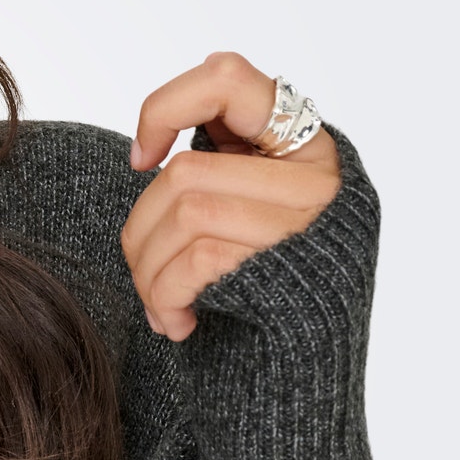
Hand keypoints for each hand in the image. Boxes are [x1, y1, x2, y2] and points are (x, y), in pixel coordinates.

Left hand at [120, 51, 340, 339]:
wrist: (302, 381)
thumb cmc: (261, 294)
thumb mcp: (251, 213)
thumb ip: (225, 168)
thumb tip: (151, 154)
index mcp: (304, 144)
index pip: (225, 78)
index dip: (164, 107)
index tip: (140, 159)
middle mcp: (319, 175)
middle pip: (185, 171)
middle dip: (140, 230)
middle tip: (141, 272)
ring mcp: (311, 222)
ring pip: (185, 212)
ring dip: (148, 270)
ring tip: (157, 306)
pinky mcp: (294, 270)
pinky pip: (200, 259)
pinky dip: (166, 295)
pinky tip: (176, 322)